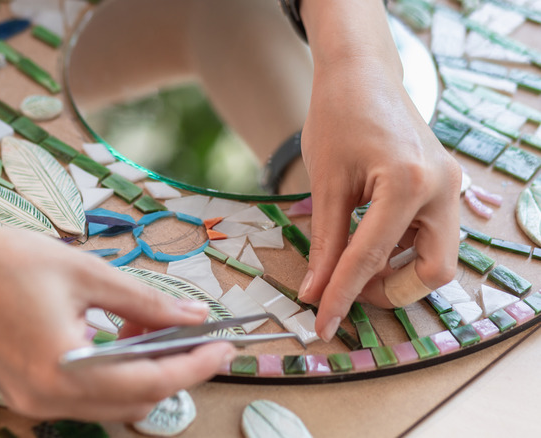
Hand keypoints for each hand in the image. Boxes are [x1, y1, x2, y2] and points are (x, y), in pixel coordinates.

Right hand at [0, 147, 232, 421]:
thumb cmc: (1, 261)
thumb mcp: (85, 273)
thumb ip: (144, 302)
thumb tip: (190, 317)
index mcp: (63, 371)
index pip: (151, 382)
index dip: (195, 365)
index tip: (223, 346)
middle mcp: (48, 400)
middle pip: (135, 401)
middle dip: (176, 372)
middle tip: (200, 337)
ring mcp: (35, 402)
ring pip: (113, 403)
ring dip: (147, 373)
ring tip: (165, 332)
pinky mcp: (27, 392)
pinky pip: (88, 395)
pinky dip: (117, 373)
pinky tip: (127, 338)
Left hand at [296, 58, 460, 341]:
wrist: (361, 74)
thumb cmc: (338, 117)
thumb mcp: (325, 183)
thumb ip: (325, 242)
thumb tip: (314, 293)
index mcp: (410, 183)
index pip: (371, 259)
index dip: (342, 296)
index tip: (321, 325)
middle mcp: (443, 189)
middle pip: (433, 271)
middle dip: (390, 290)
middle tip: (348, 287)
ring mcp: (450, 187)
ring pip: (437, 257)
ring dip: (396, 270)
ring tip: (351, 259)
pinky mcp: (445, 187)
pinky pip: (431, 235)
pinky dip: (401, 249)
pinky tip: (368, 237)